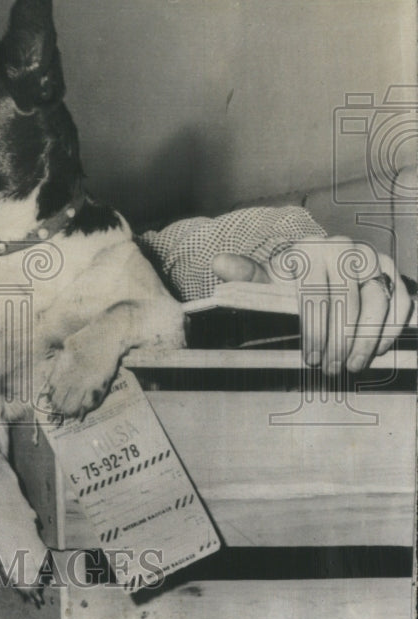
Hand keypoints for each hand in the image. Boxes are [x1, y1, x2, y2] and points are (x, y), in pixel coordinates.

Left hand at [212, 236, 412, 373]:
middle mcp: (345, 248)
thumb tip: (218, 263)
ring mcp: (373, 258)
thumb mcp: (268, 278)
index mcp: (310, 248)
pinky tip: (378, 351)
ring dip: (368, 339)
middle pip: (348, 300)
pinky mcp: (392, 272)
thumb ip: (247, 274)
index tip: (312, 359)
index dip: (315, 330)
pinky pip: (401, 301)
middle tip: (334, 369)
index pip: (316, 293)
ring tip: (354, 365)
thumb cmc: (291, 280)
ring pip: (378, 302)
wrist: (322, 267)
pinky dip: (393, 327)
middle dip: (341, 340)